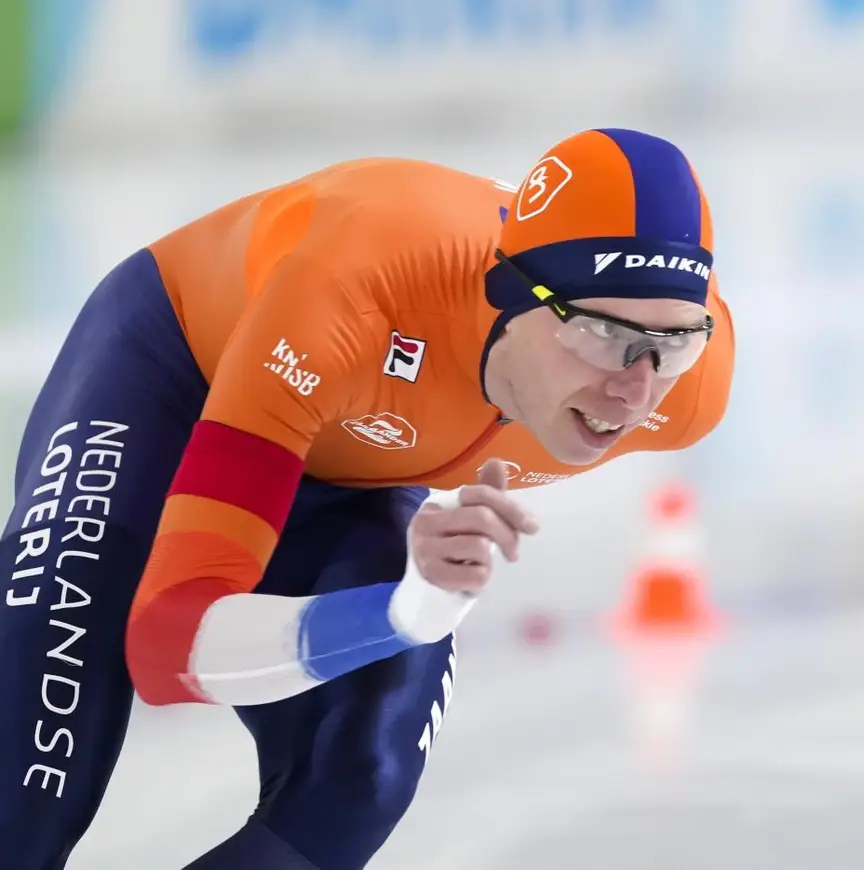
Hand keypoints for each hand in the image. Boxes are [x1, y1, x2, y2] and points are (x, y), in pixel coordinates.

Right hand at [408, 458, 539, 594]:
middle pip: (482, 518)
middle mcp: (426, 522)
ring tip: (481, 563)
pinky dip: (483, 579)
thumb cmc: (452, 546)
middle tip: (513, 553)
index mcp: (437, 503)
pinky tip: (472, 577)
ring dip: (490, 559)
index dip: (510, 508)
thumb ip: (485, 494)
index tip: (532, 527)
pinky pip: (477, 574)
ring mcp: (426, 549)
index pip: (479, 494)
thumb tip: (497, 462)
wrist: (426, 585)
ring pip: (480, 546)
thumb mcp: (468, 518)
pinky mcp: (433, 576)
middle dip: (507, 536)